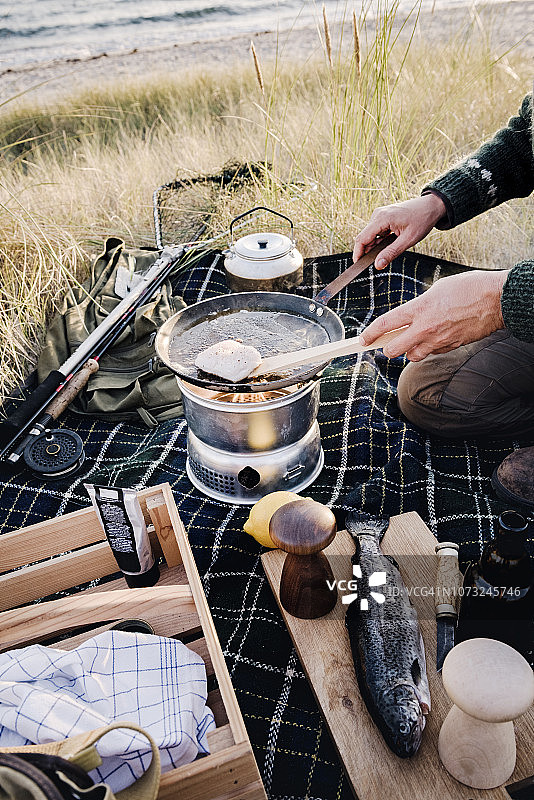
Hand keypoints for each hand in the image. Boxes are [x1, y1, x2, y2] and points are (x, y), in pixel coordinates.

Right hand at [353, 194, 446, 269]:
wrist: (431, 206)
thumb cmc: (422, 220)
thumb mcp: (408, 240)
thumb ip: (391, 253)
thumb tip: (378, 265)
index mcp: (382, 218)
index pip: (362, 238)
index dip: (358, 253)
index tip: (357, 265)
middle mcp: (378, 214)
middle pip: (365, 237)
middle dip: (369, 251)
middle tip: (380, 262)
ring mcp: (380, 214)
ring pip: (371, 235)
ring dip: (377, 246)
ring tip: (393, 247)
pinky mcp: (383, 216)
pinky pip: (377, 231)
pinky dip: (381, 240)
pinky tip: (392, 242)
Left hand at [359, 270, 509, 360]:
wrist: (496, 300)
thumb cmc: (468, 288)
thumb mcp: (436, 290)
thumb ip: (420, 306)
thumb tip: (411, 316)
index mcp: (419, 309)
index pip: (386, 324)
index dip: (370, 333)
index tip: (363, 339)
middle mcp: (426, 328)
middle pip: (394, 349)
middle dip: (387, 348)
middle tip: (386, 344)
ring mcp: (439, 340)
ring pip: (413, 356)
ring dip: (409, 350)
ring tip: (415, 338)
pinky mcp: (451, 347)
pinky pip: (432, 353)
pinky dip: (429, 349)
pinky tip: (435, 337)